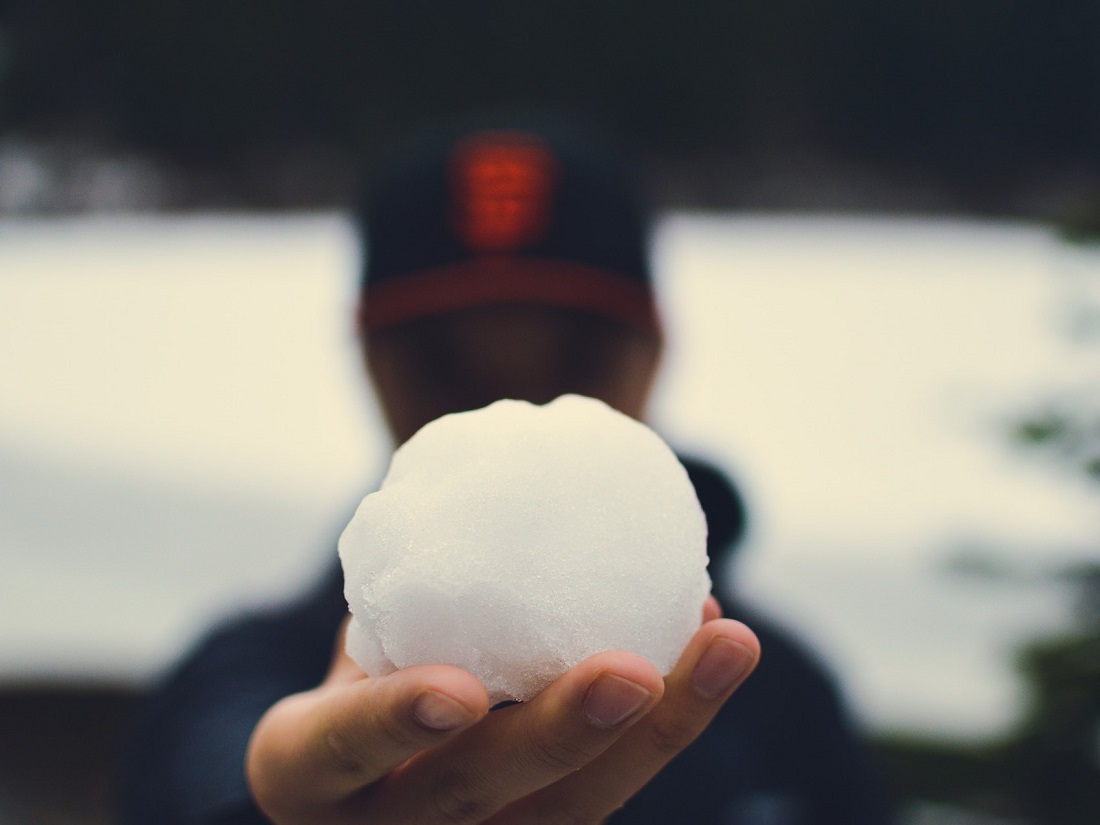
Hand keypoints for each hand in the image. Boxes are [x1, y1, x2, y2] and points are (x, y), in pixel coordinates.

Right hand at [246, 597, 757, 823]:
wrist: (362, 771)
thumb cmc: (355, 683)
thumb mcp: (351, 642)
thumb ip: (403, 591)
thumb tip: (508, 475)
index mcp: (309, 774)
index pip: (341, 750)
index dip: (395, 725)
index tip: (460, 693)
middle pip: (473, 794)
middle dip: (561, 737)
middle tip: (634, 673)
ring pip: (571, 809)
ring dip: (662, 729)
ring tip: (728, 643)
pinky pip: (612, 782)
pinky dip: (671, 718)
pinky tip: (715, 645)